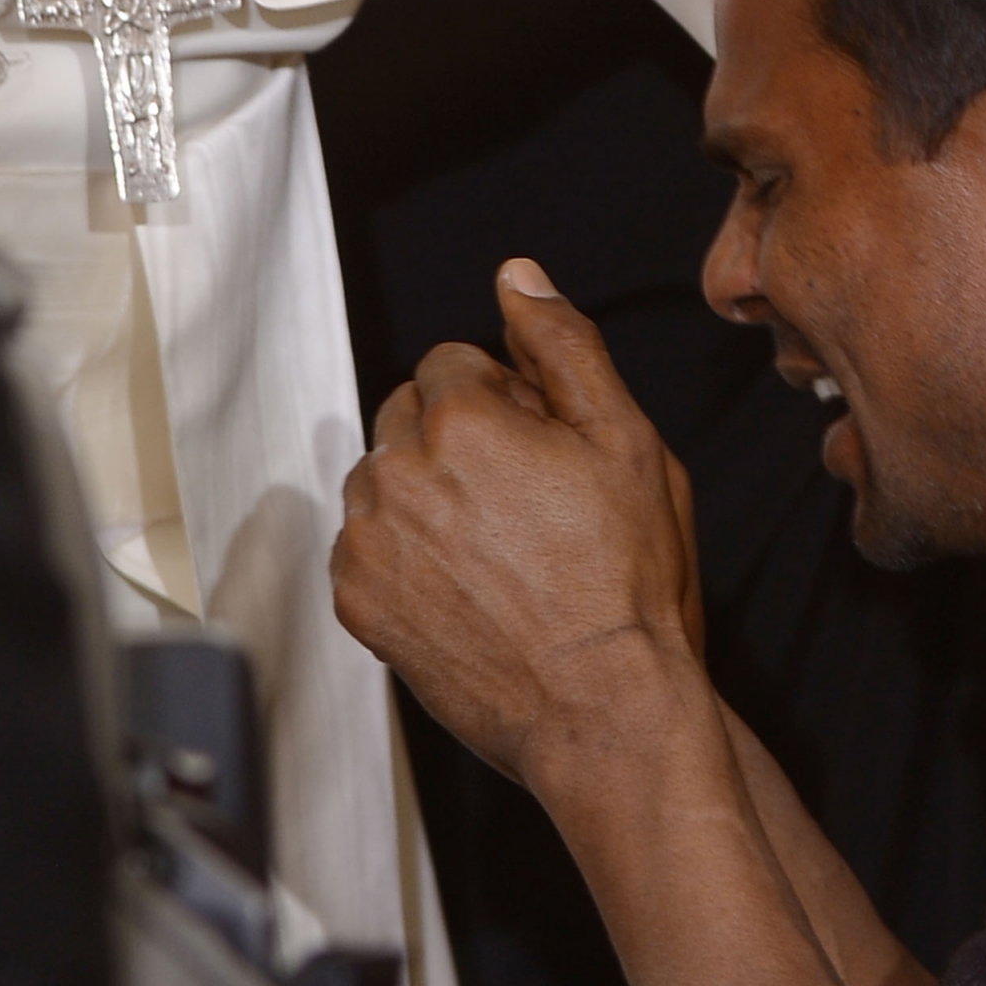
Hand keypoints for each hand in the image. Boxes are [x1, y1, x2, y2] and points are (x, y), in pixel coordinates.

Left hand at [332, 260, 701, 785]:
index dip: (504, 399)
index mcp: (460, 421)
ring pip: (382, 476)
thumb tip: (518, 277)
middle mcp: (398, 473)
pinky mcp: (358, 602)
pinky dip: (400, 552)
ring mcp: (369, 543)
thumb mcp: (625, 440)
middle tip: (523, 498)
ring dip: (422, 491)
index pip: (451, 362)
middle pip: (407, 413)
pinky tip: (462, 583)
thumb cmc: (626, 581)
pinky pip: (362, 542)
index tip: (539, 450)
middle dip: (455, 436)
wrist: (603, 709)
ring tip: (494, 547)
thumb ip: (562, 344)